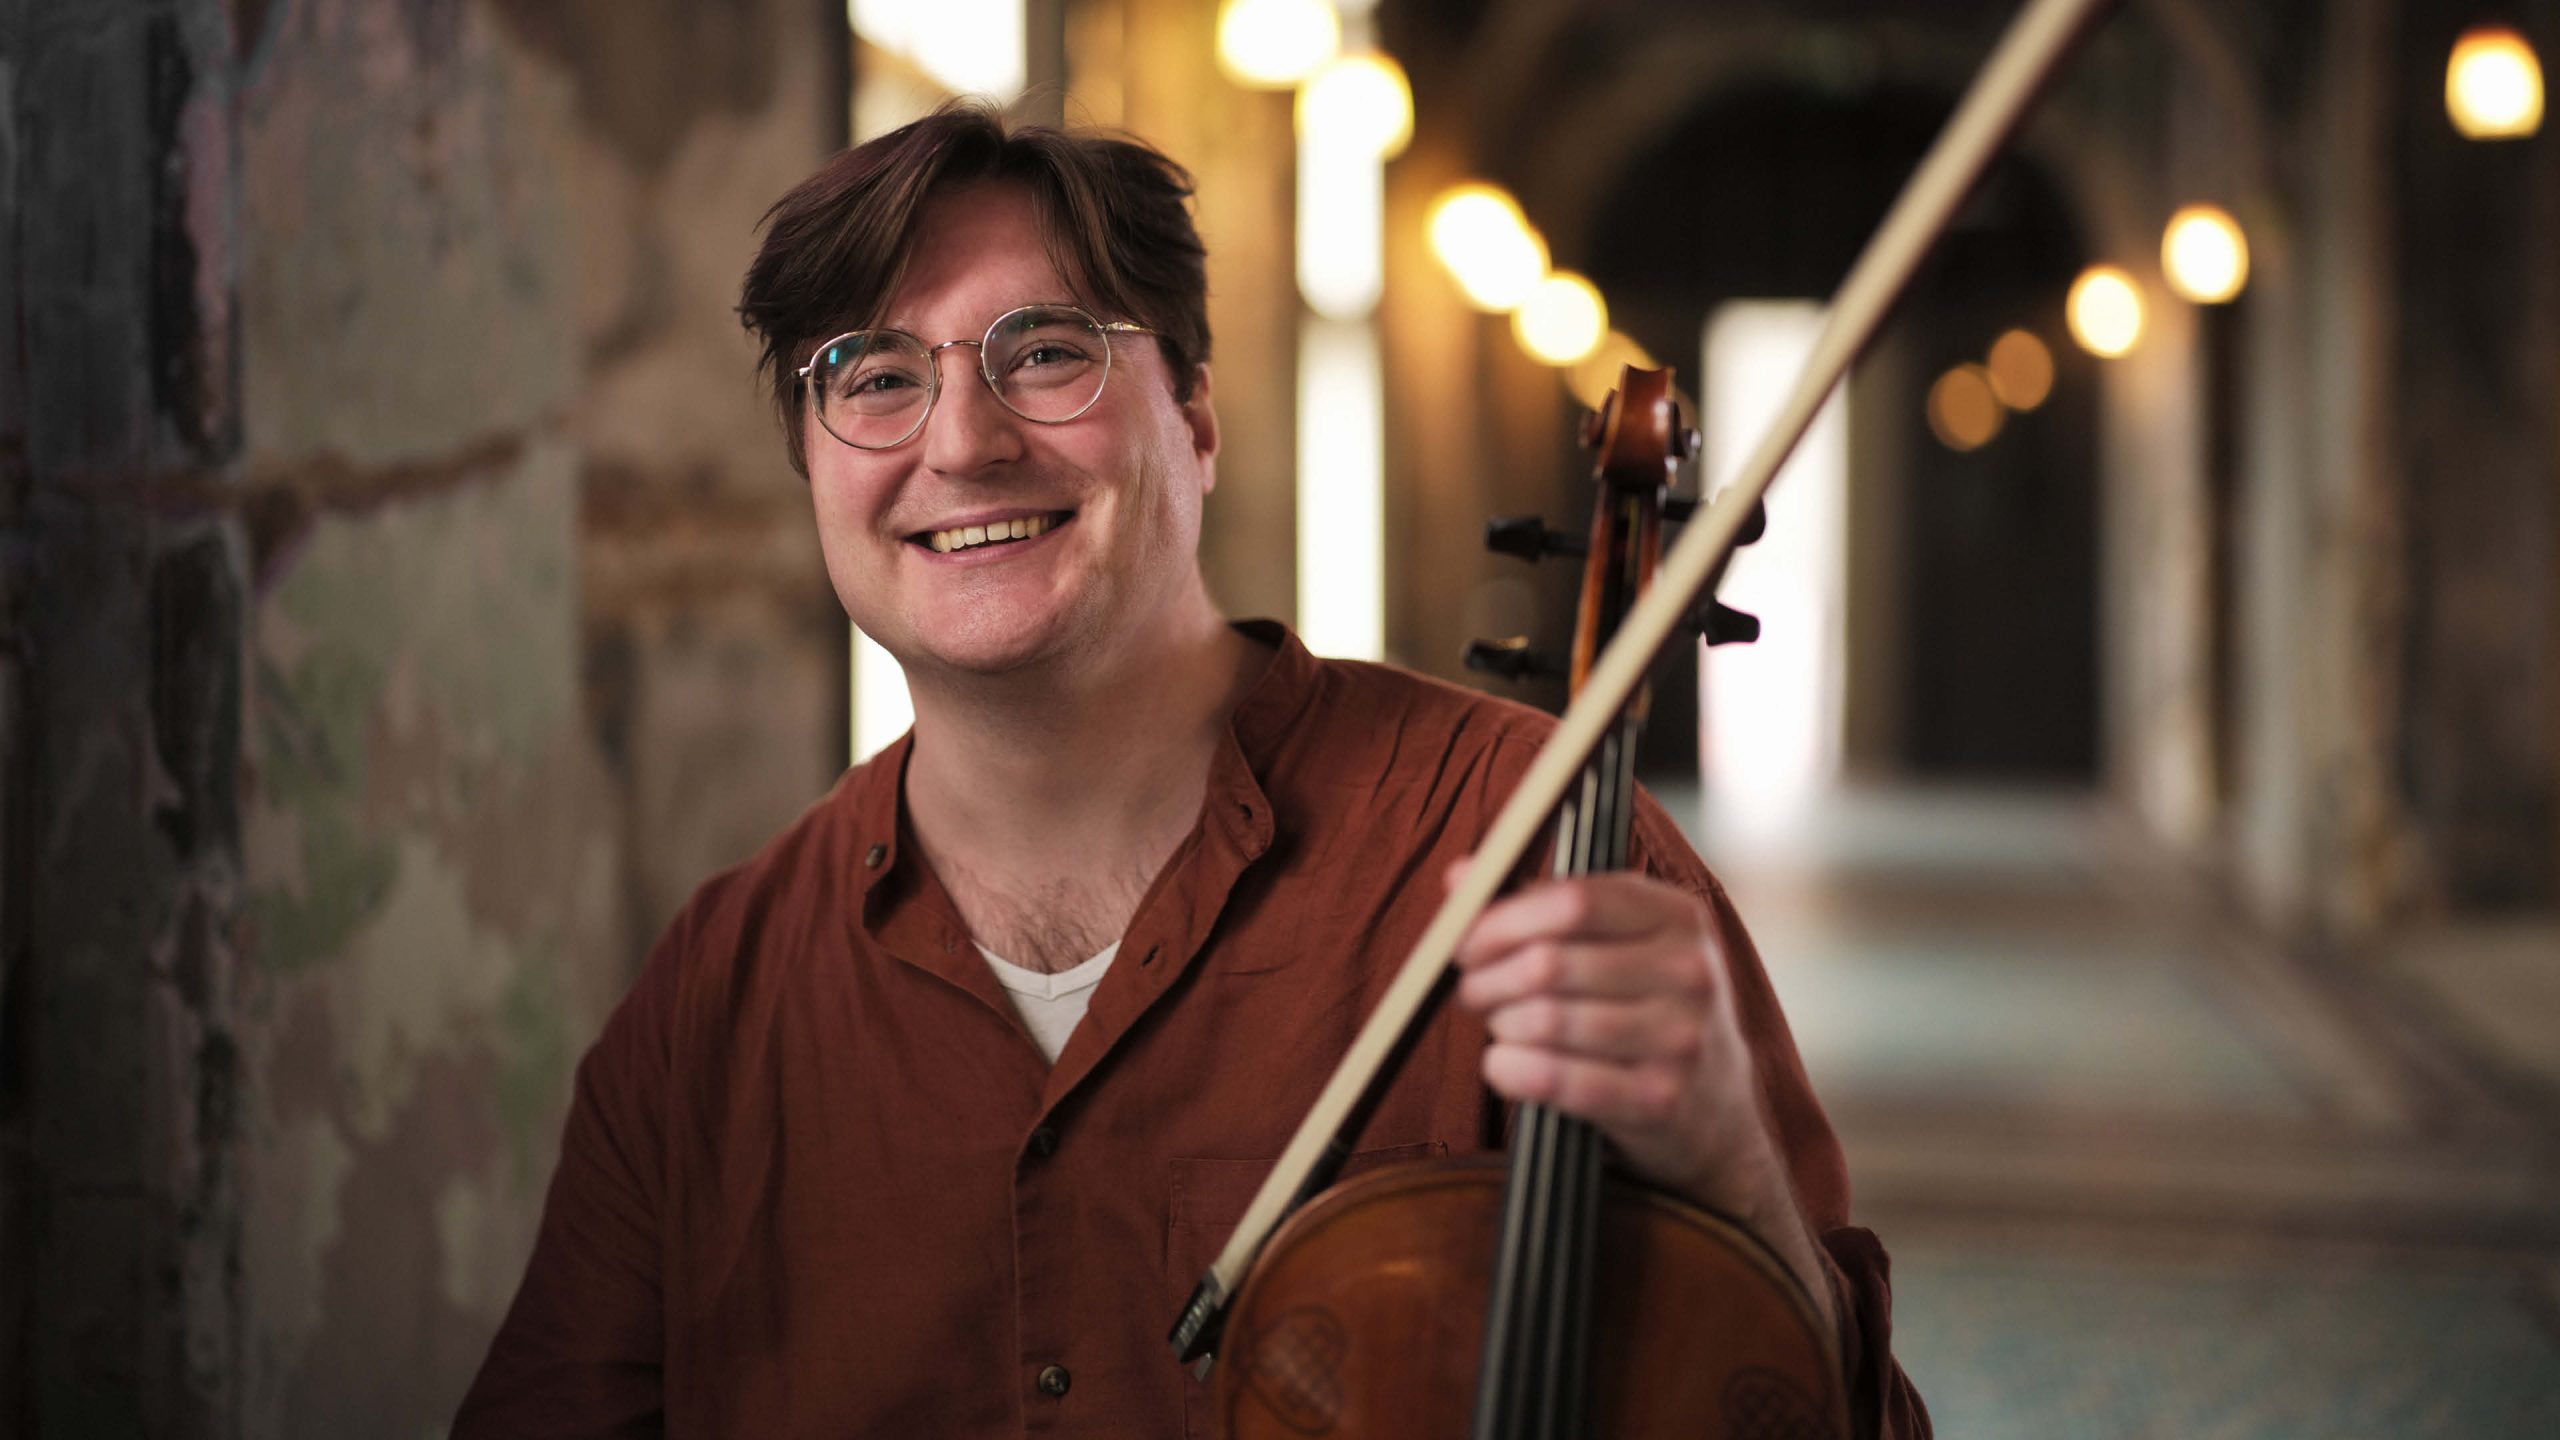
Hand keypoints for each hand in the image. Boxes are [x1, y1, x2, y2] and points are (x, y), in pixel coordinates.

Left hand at [1447, 865, 1772, 1208]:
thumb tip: (1461, 878)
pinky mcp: (1661, 1098)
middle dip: (1489, 978)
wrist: (1715, 1104)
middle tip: (1472, 991)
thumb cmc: (1644, 1007)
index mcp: (1677, 915)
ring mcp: (1681, 1037)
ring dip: (1501, 1025)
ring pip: (1547, 1020)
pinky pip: (1556, 1079)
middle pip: (1549, 963)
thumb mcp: (1614, 940)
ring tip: (1501, 1026)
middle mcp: (1689, 970)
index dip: (1502, 920)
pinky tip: (1505, 1065)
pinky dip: (1510, 1070)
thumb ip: (1539, 903)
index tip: (1465, 941)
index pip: (1573, 900)